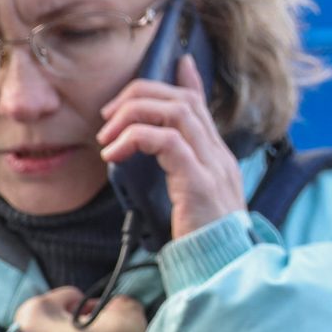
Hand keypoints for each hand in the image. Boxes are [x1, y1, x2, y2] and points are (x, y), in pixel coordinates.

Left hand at [96, 54, 245, 238]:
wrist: (224, 268)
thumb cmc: (202, 241)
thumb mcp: (191, 201)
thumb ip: (177, 176)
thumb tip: (155, 157)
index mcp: (217, 157)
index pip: (202, 105)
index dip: (187, 79)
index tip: (175, 62)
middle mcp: (218, 154)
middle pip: (182, 100)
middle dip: (138, 96)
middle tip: (107, 117)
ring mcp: (212, 165)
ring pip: (175, 112)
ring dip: (132, 115)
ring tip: (107, 138)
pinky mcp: (198, 182)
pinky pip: (167, 142)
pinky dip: (135, 139)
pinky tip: (114, 156)